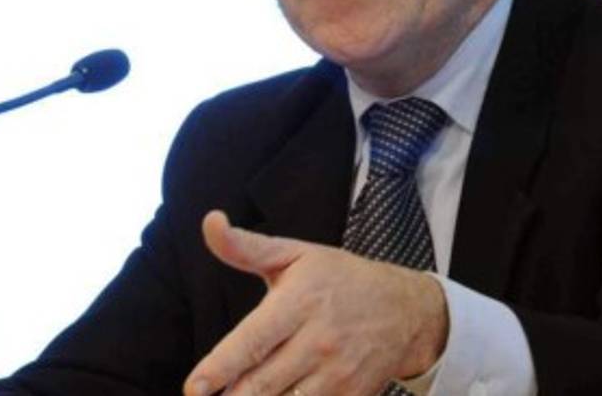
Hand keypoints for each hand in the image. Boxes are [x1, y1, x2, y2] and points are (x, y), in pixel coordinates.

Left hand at [183, 210, 448, 395]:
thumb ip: (245, 247)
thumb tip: (210, 223)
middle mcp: (318, 341)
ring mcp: (337, 375)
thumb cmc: (341, 279)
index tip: (194, 387)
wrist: (407, 310)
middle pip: (262, 384)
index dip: (220, 367)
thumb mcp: (295, 254)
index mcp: (299, 303)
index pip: (253, 340)